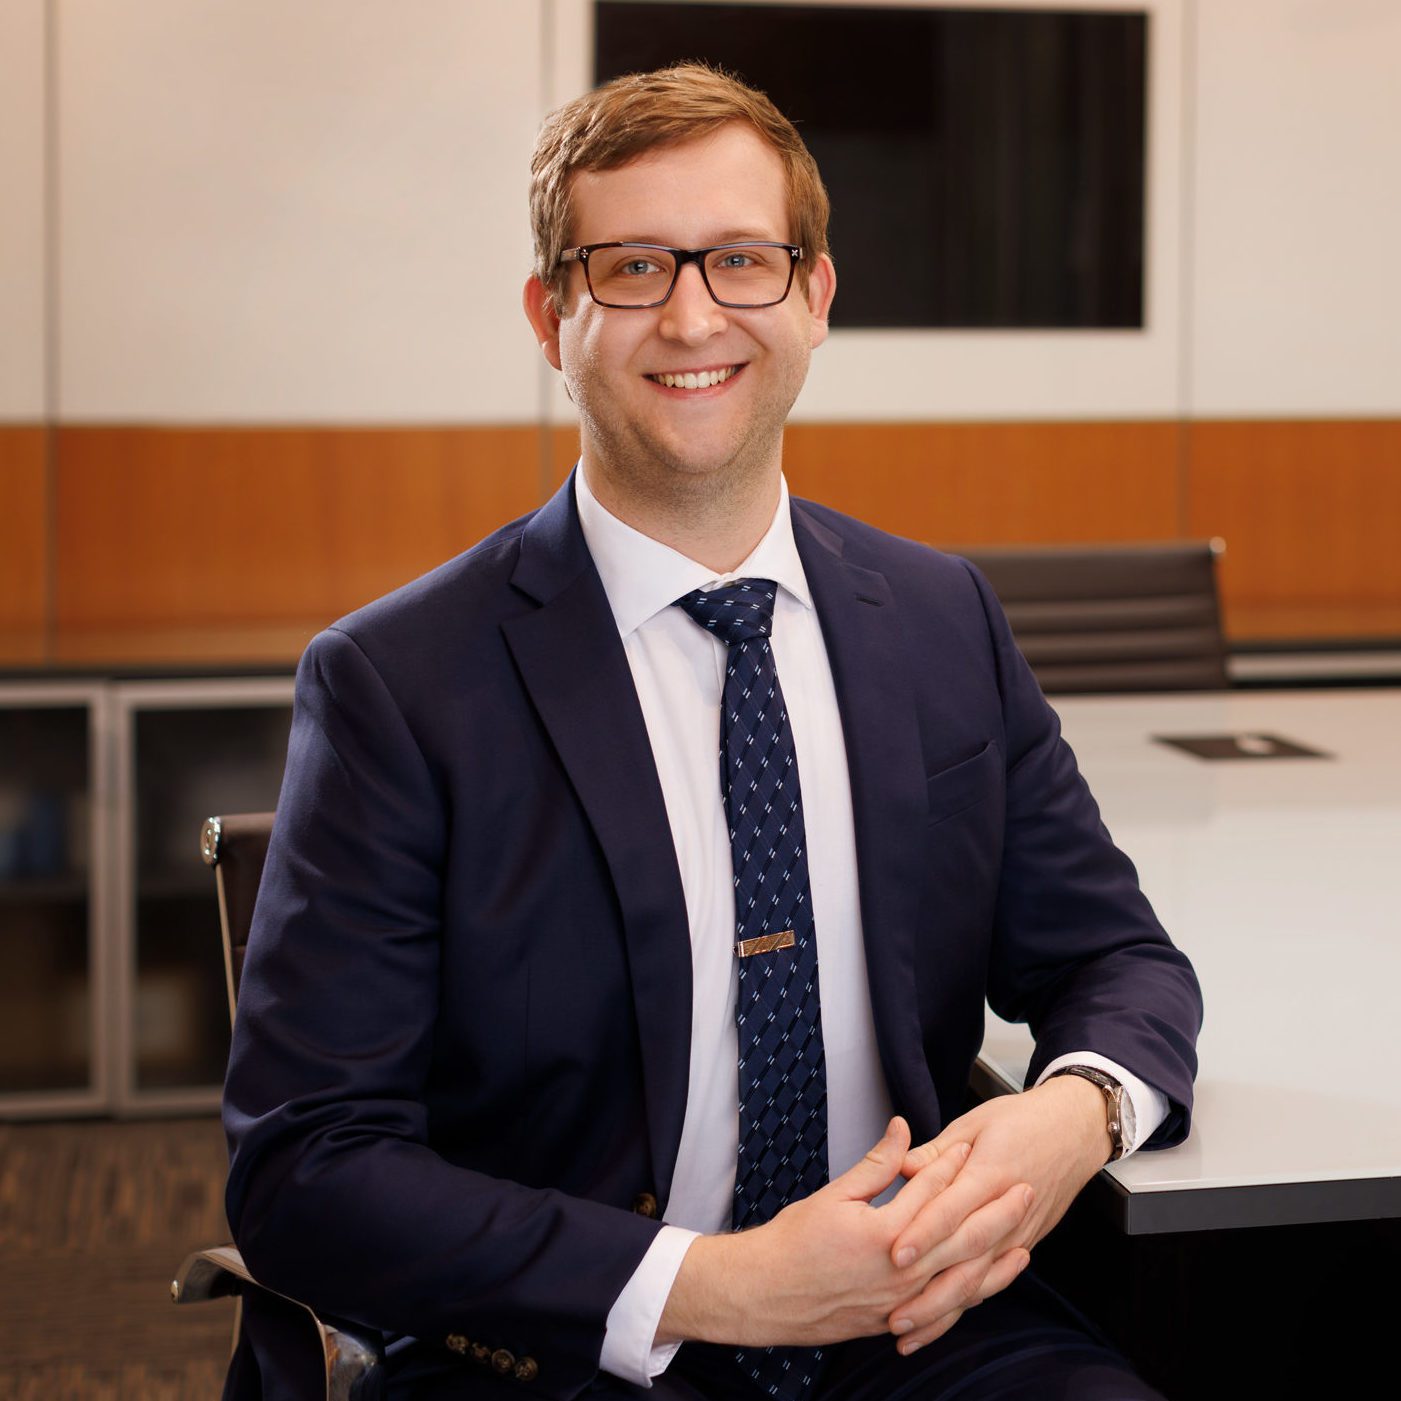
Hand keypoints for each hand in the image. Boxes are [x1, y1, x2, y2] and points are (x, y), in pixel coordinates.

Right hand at [658, 1116, 1032, 1348]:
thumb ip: (876, 1165)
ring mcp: (902, 1301)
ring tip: (1023, 1240)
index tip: (974, 1146)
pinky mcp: (896, 1320)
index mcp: (886, 1234)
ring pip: (961, 1280)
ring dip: (996, 1260)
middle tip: (1025, 1187)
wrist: (767, 1294)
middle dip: (997, 1212)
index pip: (932, 1193)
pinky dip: (970, 1295)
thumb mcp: (834, 1195)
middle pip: (962, 1238)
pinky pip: (944, 1308)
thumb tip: (901, 1131)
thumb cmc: (793, 1244)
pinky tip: (985, 1284)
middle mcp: (901, 1272)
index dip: (954, 1166)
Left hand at [883, 1076, 1110, 1353]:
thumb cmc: (1021, 1120)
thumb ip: (936, 1152)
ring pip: (979, 1280)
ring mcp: (1018, 1234)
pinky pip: (993, 1281)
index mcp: (991, 1172)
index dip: (924, 1232)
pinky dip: (967, 1305)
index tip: (894, 1253)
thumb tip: (900, 1167)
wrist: (1075, 1131)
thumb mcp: (975, 1122)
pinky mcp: (1024, 1245)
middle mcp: (1006, 1210)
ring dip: (943, 1309)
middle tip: (892, 1313)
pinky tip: (941, 1322)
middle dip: (928, 1288)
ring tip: (909, 1332)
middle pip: (965, 1256)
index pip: (953, 1209)